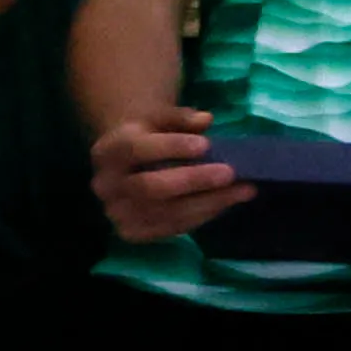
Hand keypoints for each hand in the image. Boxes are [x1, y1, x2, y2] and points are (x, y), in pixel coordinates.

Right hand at [93, 107, 245, 243]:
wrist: (128, 165)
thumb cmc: (149, 136)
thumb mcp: (160, 119)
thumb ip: (180, 118)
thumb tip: (205, 119)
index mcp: (109, 151)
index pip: (137, 149)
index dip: (171, 147)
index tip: (206, 144)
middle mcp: (106, 186)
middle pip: (149, 187)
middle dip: (193, 180)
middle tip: (230, 172)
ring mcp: (117, 213)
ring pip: (166, 213)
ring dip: (209, 202)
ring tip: (244, 190)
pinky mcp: (132, 233)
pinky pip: (172, 228)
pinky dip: (204, 215)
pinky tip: (227, 202)